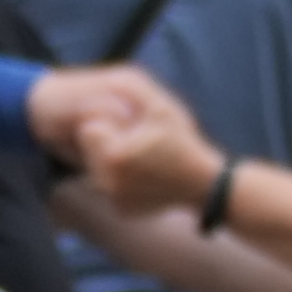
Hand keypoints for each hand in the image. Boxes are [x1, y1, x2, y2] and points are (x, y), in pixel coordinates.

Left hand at [43, 67, 220, 211]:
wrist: (204, 185)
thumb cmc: (183, 142)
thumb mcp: (161, 108)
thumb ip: (131, 89)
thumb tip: (106, 81)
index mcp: (114, 156)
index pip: (87, 130)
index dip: (106, 123)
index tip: (127, 126)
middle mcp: (108, 183)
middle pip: (87, 151)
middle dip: (105, 142)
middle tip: (135, 142)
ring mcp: (114, 200)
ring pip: (96, 170)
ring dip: (111, 160)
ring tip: (140, 158)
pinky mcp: (121, 210)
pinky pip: (109, 188)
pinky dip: (120, 180)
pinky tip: (144, 175)